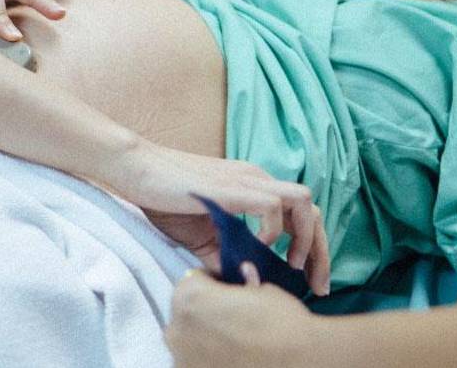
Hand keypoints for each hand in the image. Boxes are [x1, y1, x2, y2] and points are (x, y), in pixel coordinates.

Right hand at [102, 142, 329, 292]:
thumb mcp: (201, 236)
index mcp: (253, 188)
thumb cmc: (163, 199)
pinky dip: (272, 230)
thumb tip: (247, 284)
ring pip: (304, 202)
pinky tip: (257, 246)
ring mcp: (246, 180)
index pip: (302, 215)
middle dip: (322, 252)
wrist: (134, 169)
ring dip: (306, 238)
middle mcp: (257, 179)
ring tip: (291, 265)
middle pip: (313, 210)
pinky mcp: (230, 187)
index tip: (310, 281)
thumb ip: (226, 255)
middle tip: (318, 286)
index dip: (314, 250)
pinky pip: (272, 205)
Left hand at [165, 267, 321, 367]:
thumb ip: (242, 283)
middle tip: (232, 318)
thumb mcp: (263, 291)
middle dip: (205, 313)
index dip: (213, 283)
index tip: (226, 291)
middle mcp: (178, 329)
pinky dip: (208, 360)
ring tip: (235, 341)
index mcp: (190, 297)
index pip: (192, 281)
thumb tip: (245, 272)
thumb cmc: (283, 324)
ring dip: (205, 338)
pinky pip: (196, 361)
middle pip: (185, 313)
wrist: (300, 362)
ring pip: (188, 340)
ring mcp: (183, 358)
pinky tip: (233, 358)